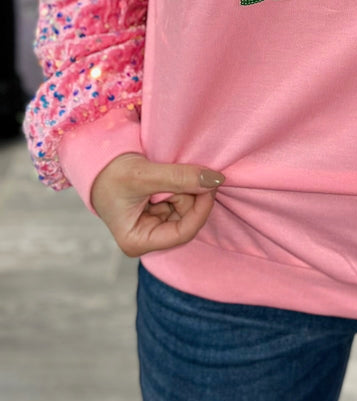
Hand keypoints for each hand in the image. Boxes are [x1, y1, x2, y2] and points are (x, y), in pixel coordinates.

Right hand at [91, 153, 224, 256]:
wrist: (97, 159)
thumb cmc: (110, 172)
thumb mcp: (144, 174)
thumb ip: (179, 178)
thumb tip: (215, 180)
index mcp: (137, 241)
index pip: (183, 233)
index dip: (201, 208)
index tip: (211, 183)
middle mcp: (147, 238)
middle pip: (187, 221)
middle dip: (191, 196)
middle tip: (184, 171)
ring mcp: (153, 226)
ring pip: (186, 210)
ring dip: (186, 189)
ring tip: (166, 173)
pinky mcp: (158, 212)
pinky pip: (181, 201)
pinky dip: (182, 187)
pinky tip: (169, 176)